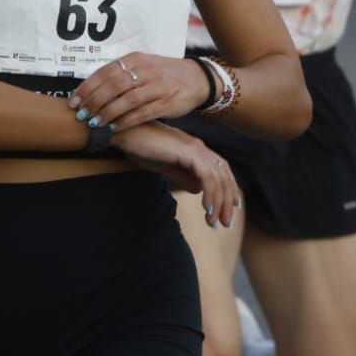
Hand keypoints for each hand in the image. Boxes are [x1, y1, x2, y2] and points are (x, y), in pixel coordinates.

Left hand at [69, 53, 210, 130]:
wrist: (197, 78)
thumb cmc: (163, 74)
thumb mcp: (143, 66)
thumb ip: (121, 74)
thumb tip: (91, 88)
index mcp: (136, 59)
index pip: (105, 72)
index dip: (87, 87)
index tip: (74, 101)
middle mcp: (146, 71)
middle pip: (113, 86)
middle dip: (94, 101)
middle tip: (81, 114)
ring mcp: (158, 86)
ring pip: (127, 100)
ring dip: (107, 113)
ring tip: (94, 123)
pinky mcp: (167, 102)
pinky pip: (143, 113)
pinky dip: (126, 121)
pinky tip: (114, 127)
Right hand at [113, 124, 240, 229]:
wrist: (126, 133)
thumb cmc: (141, 147)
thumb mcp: (165, 165)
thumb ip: (182, 176)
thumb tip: (197, 189)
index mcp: (195, 148)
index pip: (220, 170)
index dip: (228, 189)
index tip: (229, 209)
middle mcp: (199, 147)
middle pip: (224, 175)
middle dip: (227, 201)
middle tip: (225, 222)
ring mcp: (195, 148)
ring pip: (218, 179)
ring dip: (219, 203)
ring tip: (213, 221)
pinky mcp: (188, 152)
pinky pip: (207, 177)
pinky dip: (211, 194)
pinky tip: (207, 209)